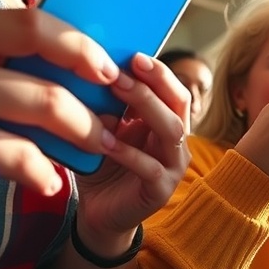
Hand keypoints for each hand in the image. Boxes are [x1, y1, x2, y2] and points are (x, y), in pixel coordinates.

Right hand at [0, 10, 116, 195]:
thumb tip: (56, 57)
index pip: (33, 24)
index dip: (79, 44)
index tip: (105, 65)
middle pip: (47, 77)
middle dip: (92, 103)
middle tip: (111, 120)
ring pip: (41, 113)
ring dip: (81, 134)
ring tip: (96, 147)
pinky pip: (16, 157)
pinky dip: (42, 171)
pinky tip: (49, 180)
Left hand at [74, 53, 190, 255]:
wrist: (99, 214)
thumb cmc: (103, 166)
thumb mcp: (105, 129)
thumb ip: (108, 105)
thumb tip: (90, 67)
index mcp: (167, 123)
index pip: (173, 90)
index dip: (158, 71)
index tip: (133, 55)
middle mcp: (177, 142)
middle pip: (178, 103)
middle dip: (152, 82)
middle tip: (123, 69)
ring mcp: (173, 167)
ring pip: (171, 130)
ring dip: (145, 106)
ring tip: (116, 90)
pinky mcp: (160, 191)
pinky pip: (150, 167)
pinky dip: (129, 153)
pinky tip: (106, 142)